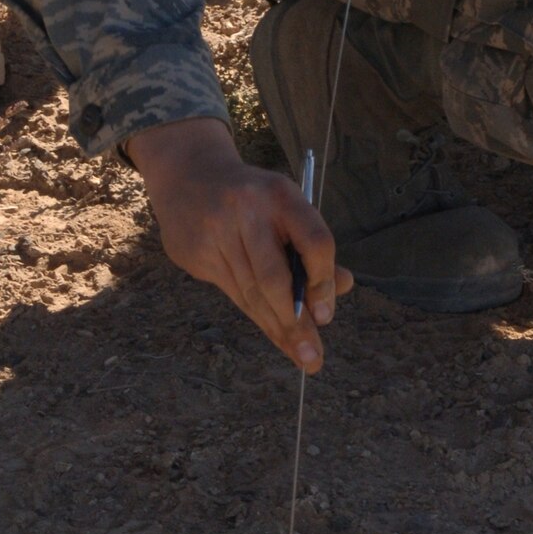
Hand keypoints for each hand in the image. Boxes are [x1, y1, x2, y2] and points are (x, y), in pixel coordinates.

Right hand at [125, 117, 352, 370]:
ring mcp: (215, 231)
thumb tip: (343, 286)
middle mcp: (246, 210)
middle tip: (313, 358)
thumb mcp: (287, 206)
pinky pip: (231, 291)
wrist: (190, 175)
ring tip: (298, 354)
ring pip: (250, 291)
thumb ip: (313, 246)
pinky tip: (272, 331)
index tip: (326, 316)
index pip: (313, 240)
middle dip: (295, 323)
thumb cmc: (255, 199)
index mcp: (280, 194)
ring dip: (276, 327)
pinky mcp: (193, 250)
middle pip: (274, 277)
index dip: (323, 280)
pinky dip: (255, 313)